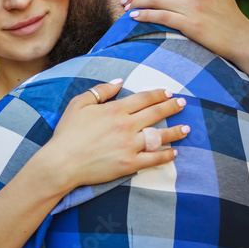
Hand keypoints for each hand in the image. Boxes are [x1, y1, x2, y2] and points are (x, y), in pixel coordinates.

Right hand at [42, 79, 188, 189]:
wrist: (62, 163)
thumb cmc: (67, 133)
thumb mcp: (79, 104)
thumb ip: (100, 91)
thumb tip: (119, 82)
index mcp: (115, 110)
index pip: (143, 99)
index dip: (158, 94)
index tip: (168, 93)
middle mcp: (126, 126)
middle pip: (156, 113)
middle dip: (172, 107)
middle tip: (183, 104)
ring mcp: (130, 146)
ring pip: (159, 136)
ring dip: (175, 131)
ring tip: (187, 129)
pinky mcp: (130, 164)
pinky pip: (153, 159)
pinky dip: (165, 156)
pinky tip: (174, 152)